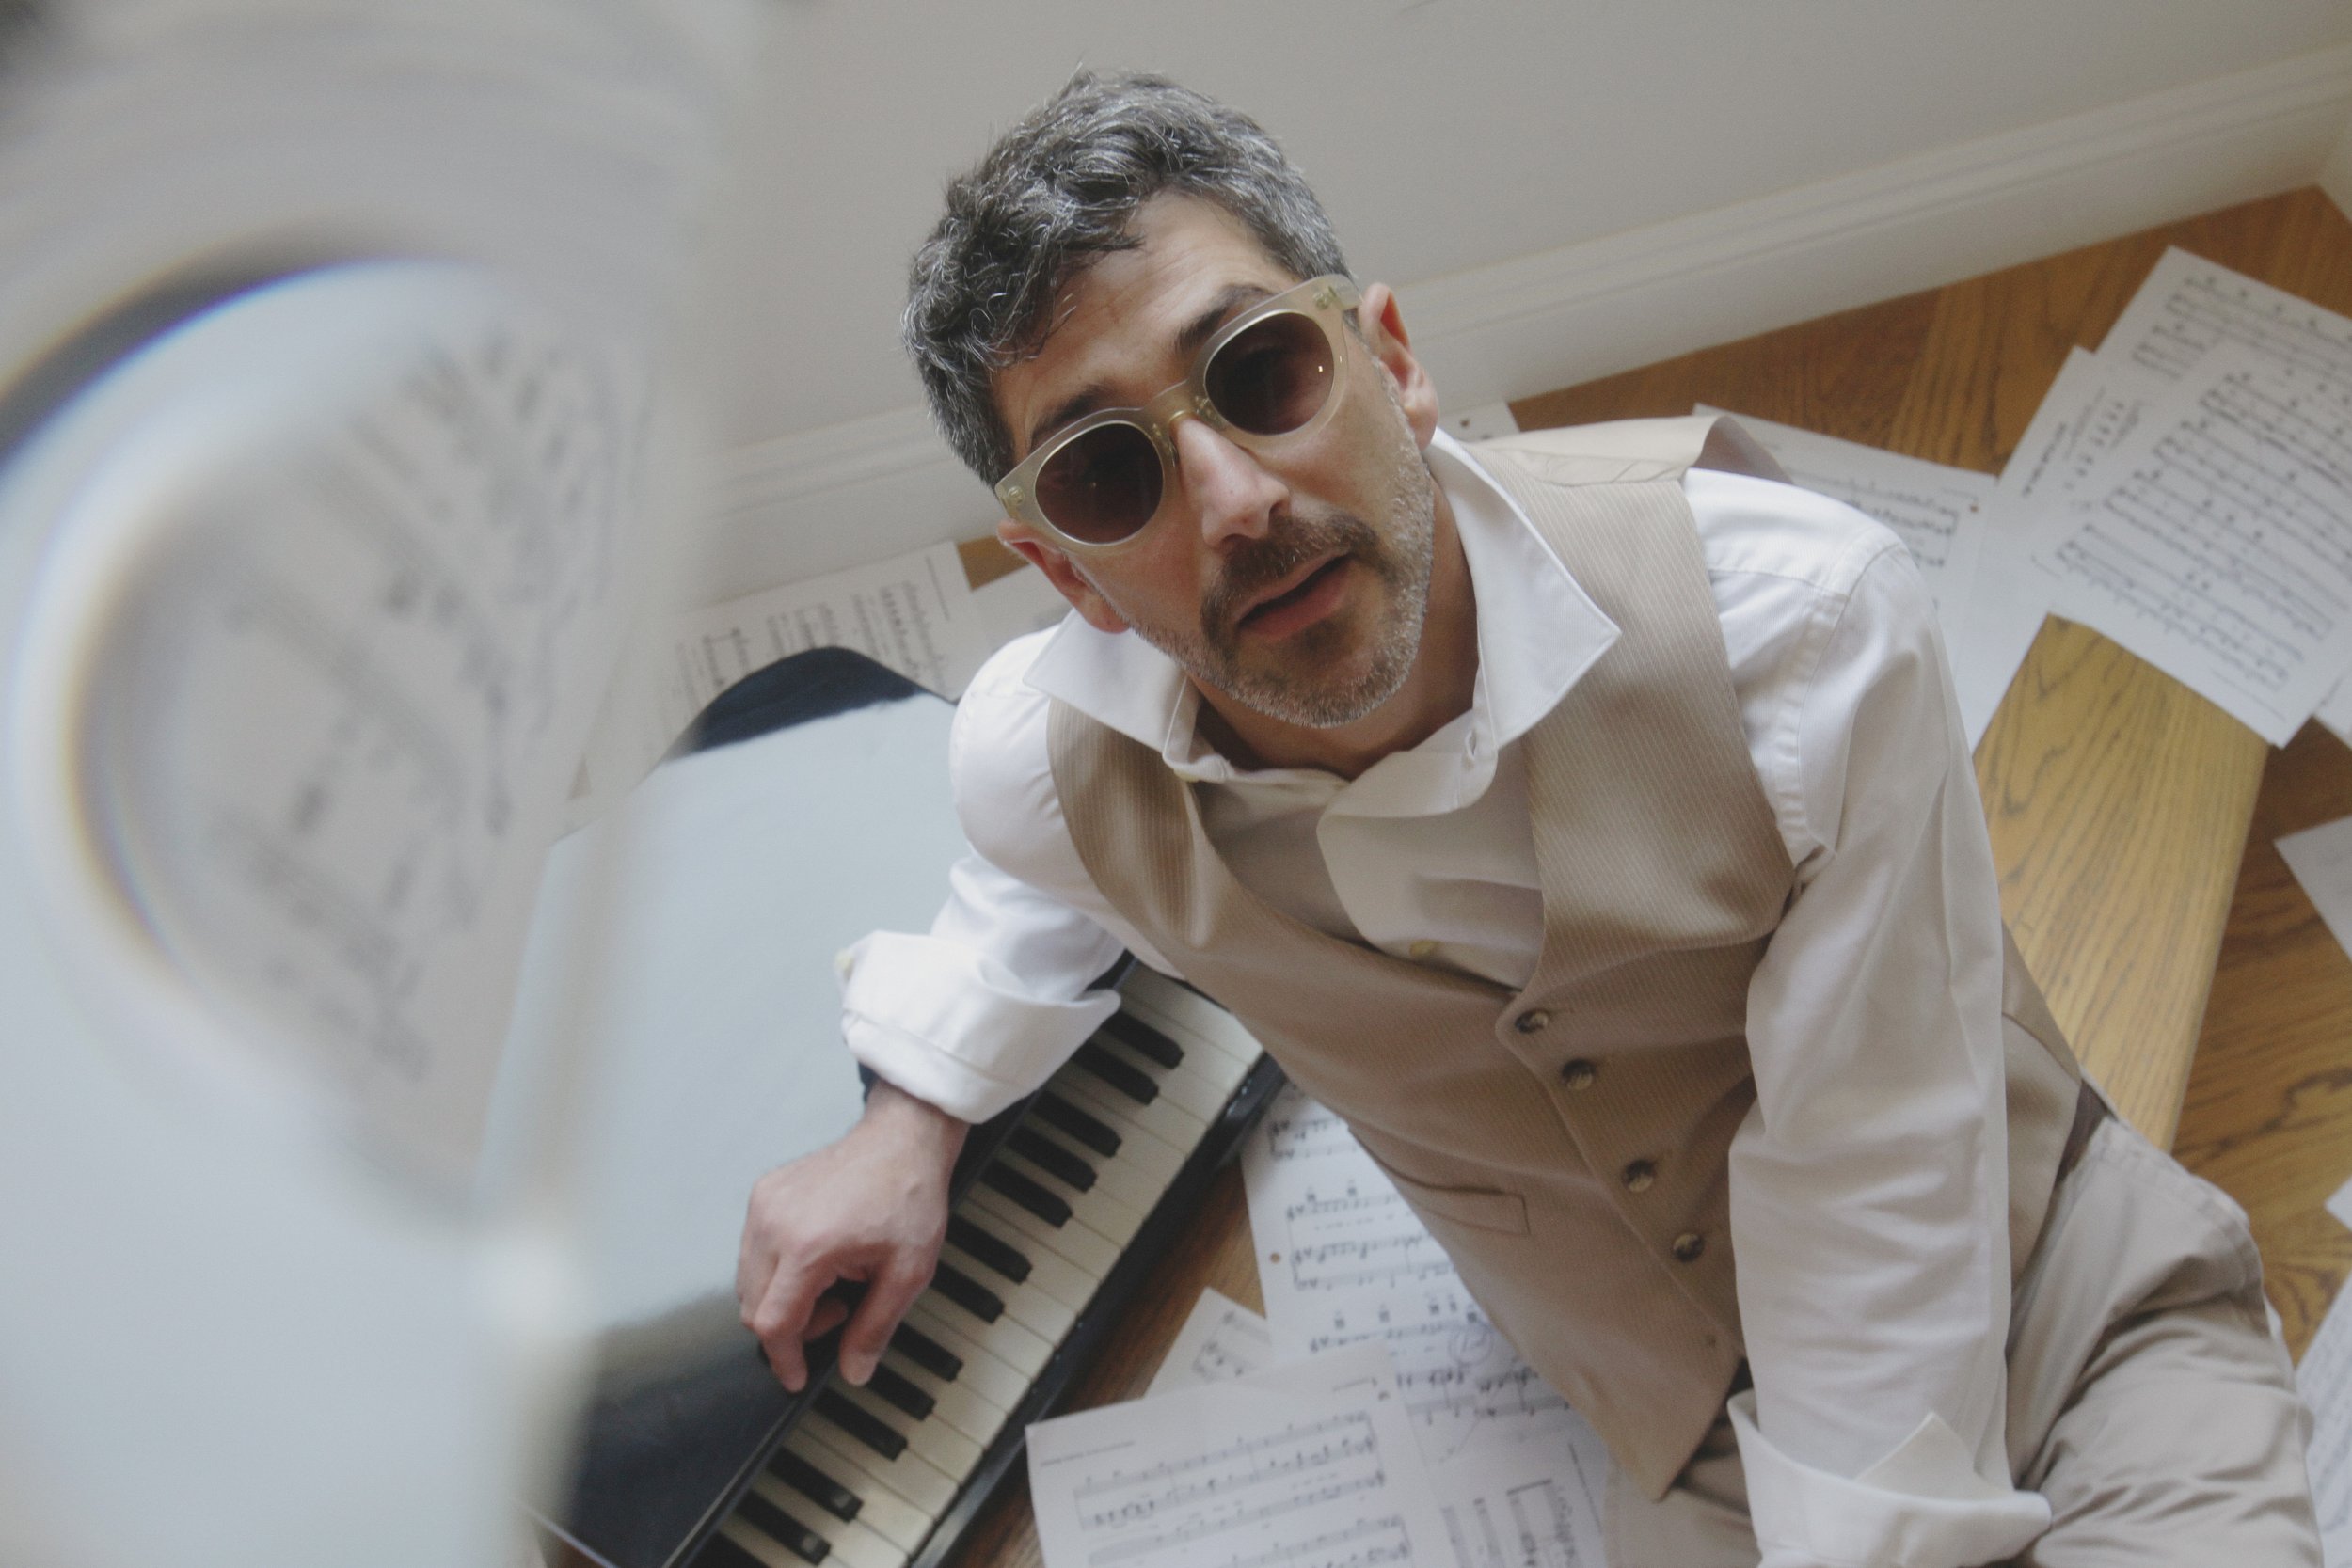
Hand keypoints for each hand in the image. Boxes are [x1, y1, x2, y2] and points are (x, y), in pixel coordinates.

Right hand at [735, 1080, 967, 1391]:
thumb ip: (875, 1327)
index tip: (797, 1377)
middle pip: (753, 1307)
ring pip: (748, 1283)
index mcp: (808, 1246)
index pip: (773, 1323)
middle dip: (791, 1328)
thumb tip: (854, 1370)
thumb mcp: (908, 1273)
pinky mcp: (762, 1194)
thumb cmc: (908, 1196)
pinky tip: (819, 1261)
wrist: (902, 1141)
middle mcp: (774, 1223)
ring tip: (834, 1284)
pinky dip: (777, 1272)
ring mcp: (763, 1205)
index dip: (784, 1359)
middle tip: (839, 1313)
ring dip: (783, 1300)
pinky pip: (752, 1252)